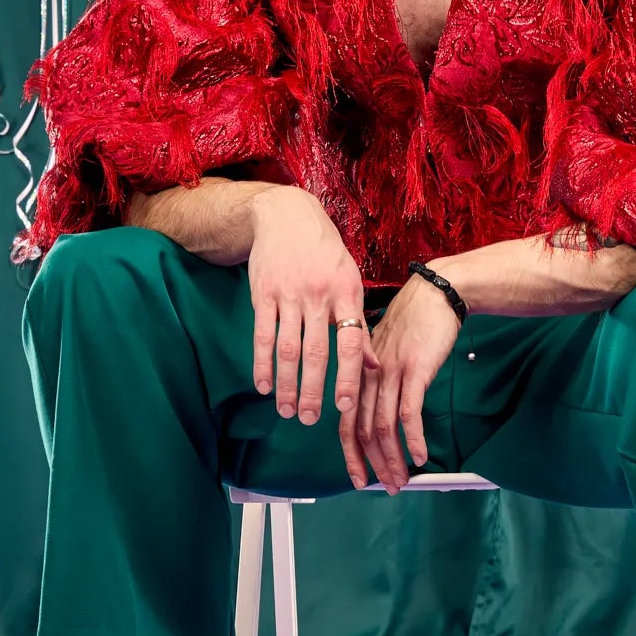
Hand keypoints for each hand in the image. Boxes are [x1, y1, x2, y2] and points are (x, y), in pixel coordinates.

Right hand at [246, 188, 376, 437]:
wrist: (288, 215)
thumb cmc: (326, 254)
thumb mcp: (351, 281)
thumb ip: (359, 324)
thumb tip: (374, 365)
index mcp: (346, 294)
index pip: (350, 343)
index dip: (348, 376)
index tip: (345, 406)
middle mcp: (318, 295)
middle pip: (316, 352)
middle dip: (312, 390)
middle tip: (309, 419)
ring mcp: (289, 294)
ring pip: (287, 348)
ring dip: (285, 383)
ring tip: (285, 409)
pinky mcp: (263, 293)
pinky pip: (262, 334)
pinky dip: (262, 362)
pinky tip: (263, 385)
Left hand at [347, 273, 462, 493]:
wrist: (435, 296)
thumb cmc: (415, 325)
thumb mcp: (388, 355)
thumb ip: (382, 383)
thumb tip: (384, 418)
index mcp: (361, 375)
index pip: (348, 423)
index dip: (352, 455)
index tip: (360, 479)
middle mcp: (370, 377)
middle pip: (363, 431)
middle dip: (373, 465)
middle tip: (385, 487)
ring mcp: (391, 375)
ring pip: (384, 427)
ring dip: (393, 459)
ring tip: (402, 480)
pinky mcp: (414, 371)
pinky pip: (409, 413)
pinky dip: (414, 438)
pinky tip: (420, 456)